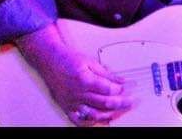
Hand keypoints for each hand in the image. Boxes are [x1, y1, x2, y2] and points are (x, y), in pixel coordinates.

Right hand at [15, 23, 131, 125]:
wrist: (50, 61)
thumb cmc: (68, 59)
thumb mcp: (91, 62)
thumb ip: (107, 74)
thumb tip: (121, 80)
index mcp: (85, 80)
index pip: (109, 90)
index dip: (121, 90)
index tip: (130, 87)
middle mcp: (78, 94)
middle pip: (104, 103)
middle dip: (121, 103)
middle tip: (131, 102)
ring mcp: (72, 103)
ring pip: (94, 114)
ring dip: (109, 114)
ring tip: (120, 111)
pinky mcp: (66, 108)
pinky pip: (79, 120)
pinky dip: (91, 122)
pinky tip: (101, 119)